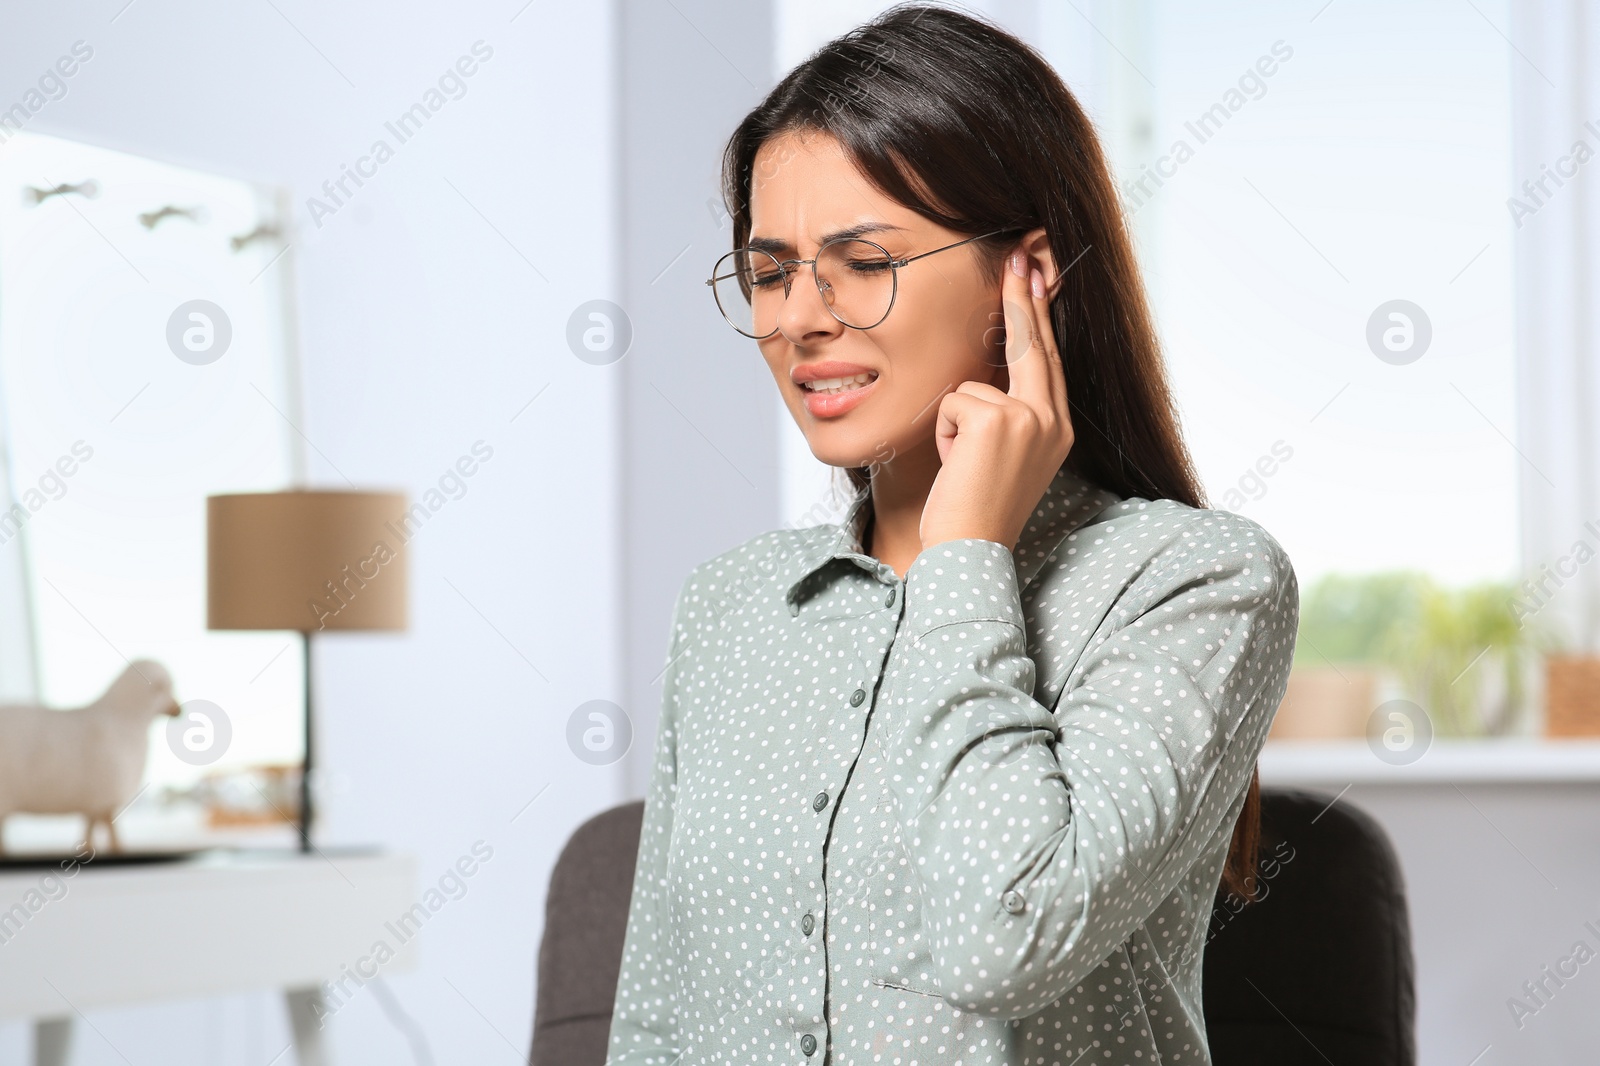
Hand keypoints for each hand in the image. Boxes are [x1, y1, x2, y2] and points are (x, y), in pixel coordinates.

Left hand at [918, 243, 1074, 550]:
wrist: (970, 549)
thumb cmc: (974, 510)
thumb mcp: (1000, 456)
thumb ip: (1003, 415)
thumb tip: (983, 376)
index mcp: (1057, 429)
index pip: (1046, 362)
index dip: (1037, 319)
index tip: (1032, 280)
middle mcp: (1052, 420)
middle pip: (1032, 346)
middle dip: (1021, 299)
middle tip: (1017, 255)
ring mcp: (1030, 418)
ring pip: (974, 385)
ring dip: (954, 422)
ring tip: (963, 464)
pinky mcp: (1000, 419)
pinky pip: (954, 401)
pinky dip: (945, 431)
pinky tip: (956, 464)